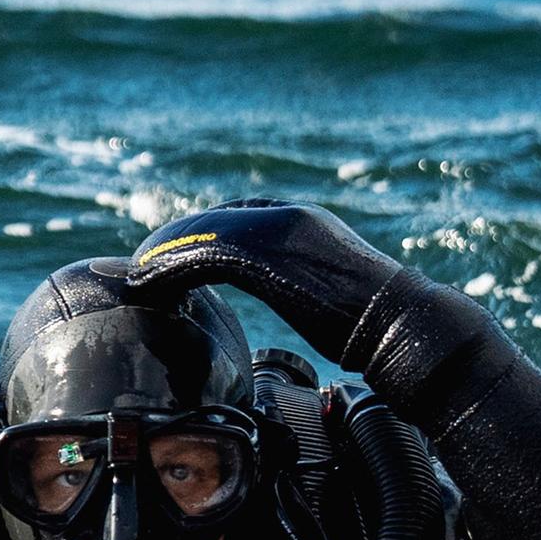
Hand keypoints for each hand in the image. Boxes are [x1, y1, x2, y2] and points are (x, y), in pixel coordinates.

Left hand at [127, 199, 399, 362]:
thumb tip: (296, 298)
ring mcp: (278, 232)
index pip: (238, 217)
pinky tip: (153, 285)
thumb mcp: (331, 292)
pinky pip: (204, 256)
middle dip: (175, 241)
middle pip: (213, 220)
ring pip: (203, 234)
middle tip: (145, 266)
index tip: (176, 257)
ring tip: (139, 277)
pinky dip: (171, 269)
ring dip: (165, 256)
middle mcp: (289, 216)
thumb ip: (303, 281)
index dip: (201, 235)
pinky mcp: (268, 257)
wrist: (401, 322)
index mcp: (304, 220)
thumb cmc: (376, 323)